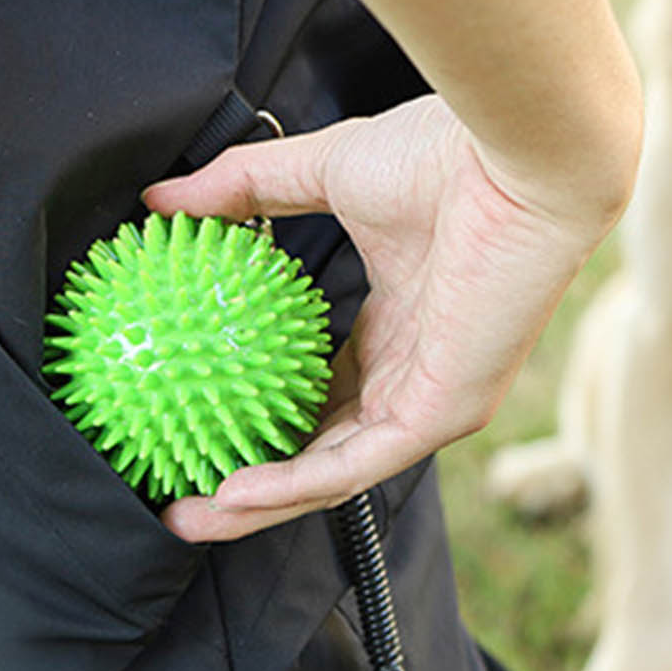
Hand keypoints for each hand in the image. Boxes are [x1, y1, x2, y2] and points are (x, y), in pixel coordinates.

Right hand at [143, 95, 625, 541]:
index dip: (262, 408)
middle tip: (180, 486)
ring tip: (187, 516)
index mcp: (399, 320)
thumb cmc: (442, 154)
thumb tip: (161, 200)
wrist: (510, 157)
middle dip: (252, 476)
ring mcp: (430, 397)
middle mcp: (414, 369)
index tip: (196, 414)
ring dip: (260, 504)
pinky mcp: (442, 412)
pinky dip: (291, 487)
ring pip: (334, 472)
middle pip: (322, 444)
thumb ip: (243, 188)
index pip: (325, 386)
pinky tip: (233, 495)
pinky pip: (355, 466)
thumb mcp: (322, 170)